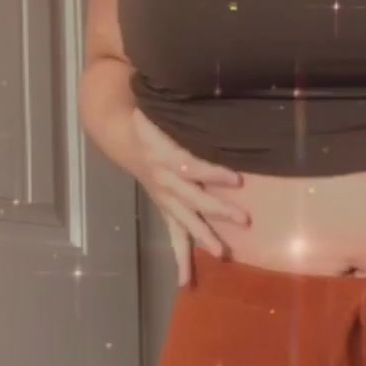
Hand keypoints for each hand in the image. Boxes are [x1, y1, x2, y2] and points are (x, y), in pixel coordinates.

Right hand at [128, 109, 248, 285]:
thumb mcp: (160, 105)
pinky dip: (180, 259)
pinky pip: (174, 237)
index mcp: (165, 155)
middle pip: (193, 198)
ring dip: (204, 238)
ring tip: (222, 255)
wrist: (120, 135)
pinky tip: (185, 282)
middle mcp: (164, 180)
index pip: (191, 166)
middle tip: (244, 219)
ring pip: (185, 221)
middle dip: (218, 210)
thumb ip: (179, 103)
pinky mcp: (166, 209)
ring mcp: (165, 198)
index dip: (212, 173)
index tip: (237, 178)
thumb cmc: (150, 115)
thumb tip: (210, 83)